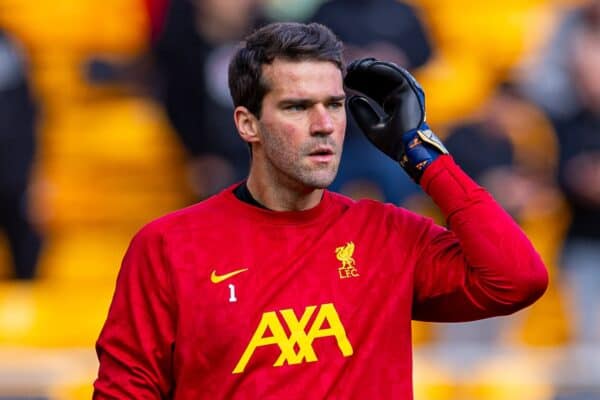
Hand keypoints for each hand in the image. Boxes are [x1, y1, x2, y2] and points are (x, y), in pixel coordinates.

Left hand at [344, 57, 447, 181]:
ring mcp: (406, 92)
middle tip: (348, 69)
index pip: (375, 91)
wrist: (406, 148)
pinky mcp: (409, 90)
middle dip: (364, 74)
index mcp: (393, 106)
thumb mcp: (371, 127)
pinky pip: (394, 74)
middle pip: (379, 81)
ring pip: (386, 75)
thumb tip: (352, 99)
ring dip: (370, 69)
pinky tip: (365, 67)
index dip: (360, 85)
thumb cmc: (392, 143)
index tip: (346, 80)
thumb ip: (362, 113)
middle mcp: (401, 97)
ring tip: (354, 66)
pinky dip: (380, 69)